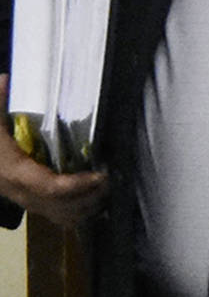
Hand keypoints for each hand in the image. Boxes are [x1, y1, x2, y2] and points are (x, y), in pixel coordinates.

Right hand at [0, 75, 106, 227]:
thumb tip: (4, 78)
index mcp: (17, 173)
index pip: (51, 187)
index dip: (78, 185)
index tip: (100, 175)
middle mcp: (23, 192)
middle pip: (62, 205)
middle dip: (90, 196)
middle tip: (111, 180)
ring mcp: (26, 202)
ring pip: (61, 216)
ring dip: (87, 207)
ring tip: (106, 191)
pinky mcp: (30, 205)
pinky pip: (56, 218)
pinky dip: (77, 215)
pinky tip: (93, 203)